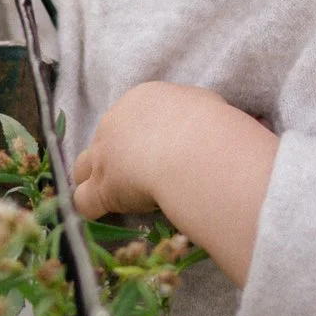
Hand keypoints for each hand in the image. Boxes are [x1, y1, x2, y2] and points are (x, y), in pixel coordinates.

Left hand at [73, 82, 279, 286]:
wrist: (195, 149)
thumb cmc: (212, 126)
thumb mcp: (212, 109)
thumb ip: (207, 117)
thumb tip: (233, 123)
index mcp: (143, 99)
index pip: (131, 118)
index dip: (138, 138)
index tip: (151, 154)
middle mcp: (115, 122)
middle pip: (103, 140)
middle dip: (112, 157)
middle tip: (130, 176)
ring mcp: (103, 154)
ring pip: (83, 167)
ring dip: (92, 180)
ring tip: (104, 196)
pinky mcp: (101, 185)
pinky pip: (83, 200)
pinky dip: (90, 208)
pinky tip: (99, 215)